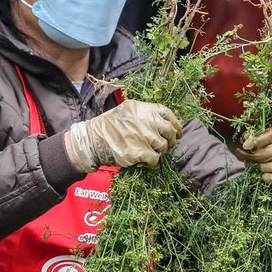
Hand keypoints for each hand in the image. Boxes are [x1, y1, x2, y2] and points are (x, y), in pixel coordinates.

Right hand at [66, 100, 183, 170]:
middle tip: (165, 146)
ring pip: (163, 147)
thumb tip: (165, 123)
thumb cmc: (109, 125)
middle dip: (171, 141)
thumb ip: (145, 113)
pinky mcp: (140, 152)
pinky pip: (155, 159)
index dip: (176, 125)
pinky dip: (151, 162)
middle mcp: (147, 121)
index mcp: (144, 109)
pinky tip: (143, 160)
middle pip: (170, 132)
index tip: (178, 133)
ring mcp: (144, 137)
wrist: (93, 139)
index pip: (169, 115)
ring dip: (159, 152)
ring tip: (149, 152)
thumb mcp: (127, 110)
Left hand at [236, 124, 271, 186]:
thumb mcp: (268, 137)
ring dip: (263, 167)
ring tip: (254, 167)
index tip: (245, 145)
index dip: (258, 140)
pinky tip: (263, 176)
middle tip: (245, 158)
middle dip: (256, 156)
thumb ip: (256, 138)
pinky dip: (271, 178)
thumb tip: (244, 141)